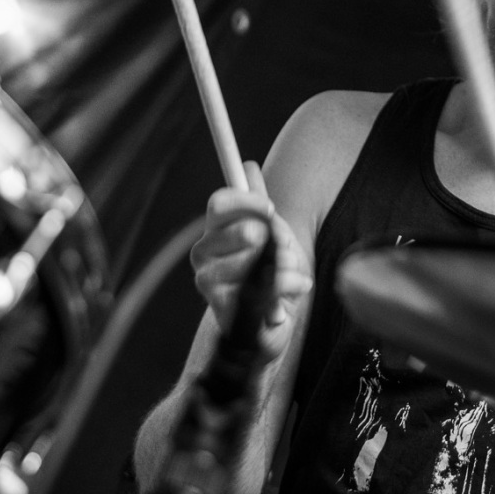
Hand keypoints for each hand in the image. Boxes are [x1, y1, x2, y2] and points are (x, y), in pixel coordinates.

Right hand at [190, 161, 312, 361]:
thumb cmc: (267, 275)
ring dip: (286, 268)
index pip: (220, 203)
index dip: (249, 201)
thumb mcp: (269, 234)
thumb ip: (258, 202)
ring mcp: (208, 281)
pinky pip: (263, 290)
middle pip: (245, 230)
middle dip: (277, 240)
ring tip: (291, 278)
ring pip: (258, 261)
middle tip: (286, 252)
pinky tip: (283, 303)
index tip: (272, 209)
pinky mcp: (221, 308)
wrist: (265, 327)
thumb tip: (248, 166)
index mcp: (213, 231)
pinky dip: (283, 293)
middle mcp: (203, 253)